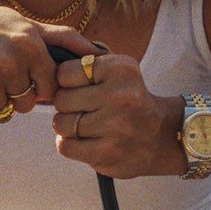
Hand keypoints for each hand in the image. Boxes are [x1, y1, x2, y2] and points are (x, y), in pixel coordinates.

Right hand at [0, 0, 103, 137]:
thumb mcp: (23, 23)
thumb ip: (62, 38)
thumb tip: (99, 52)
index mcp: (28, 44)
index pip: (49, 89)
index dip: (33, 85)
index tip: (15, 70)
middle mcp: (8, 61)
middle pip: (25, 105)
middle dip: (11, 95)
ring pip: (4, 116)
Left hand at [52, 45, 183, 177]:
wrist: (160, 136)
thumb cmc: (128, 99)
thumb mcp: (117, 69)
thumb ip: (86, 58)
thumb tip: (50, 56)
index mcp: (121, 69)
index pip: (65, 72)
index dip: (66, 82)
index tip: (80, 88)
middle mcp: (120, 96)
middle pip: (61, 99)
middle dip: (66, 105)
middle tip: (82, 108)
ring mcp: (114, 127)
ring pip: (61, 124)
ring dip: (67, 126)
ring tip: (84, 125)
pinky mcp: (108, 153)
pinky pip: (65, 146)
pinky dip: (69, 144)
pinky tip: (85, 140)